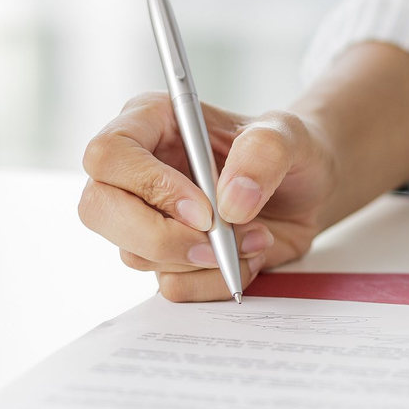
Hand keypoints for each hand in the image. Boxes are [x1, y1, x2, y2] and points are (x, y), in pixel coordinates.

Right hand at [79, 92, 337, 300]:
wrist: (310, 190)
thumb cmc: (290, 150)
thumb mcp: (289, 135)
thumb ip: (265, 154)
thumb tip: (231, 203)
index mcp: (151, 123)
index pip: (109, 154)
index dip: (150, 186)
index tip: (204, 209)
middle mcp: (136, 171)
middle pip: (98, 210)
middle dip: (159, 236)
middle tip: (216, 242)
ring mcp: (147, 217)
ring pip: (135, 254)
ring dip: (202, 259)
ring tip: (256, 235)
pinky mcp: (167, 256)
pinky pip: (171, 285)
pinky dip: (215, 280)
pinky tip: (247, 255)